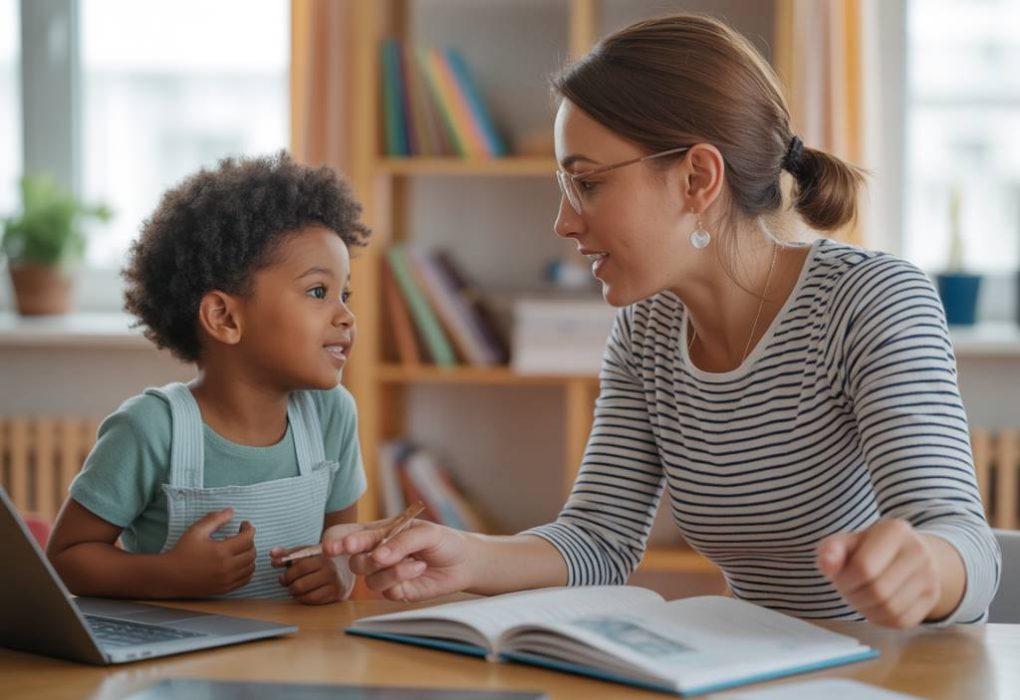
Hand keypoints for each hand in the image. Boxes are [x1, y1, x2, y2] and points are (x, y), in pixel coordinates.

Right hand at [167, 508, 255, 595]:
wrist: (170, 576)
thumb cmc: (182, 551)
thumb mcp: (197, 530)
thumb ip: (215, 519)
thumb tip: (231, 511)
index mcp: (221, 551)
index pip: (247, 539)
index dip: (249, 529)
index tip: (244, 524)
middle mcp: (227, 567)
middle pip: (251, 552)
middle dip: (250, 541)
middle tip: (242, 535)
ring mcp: (227, 580)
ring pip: (251, 566)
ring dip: (250, 555)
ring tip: (241, 548)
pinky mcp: (225, 589)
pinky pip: (246, 579)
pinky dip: (247, 569)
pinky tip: (240, 562)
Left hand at [269, 544, 352, 604]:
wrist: (344, 569)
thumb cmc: (320, 561)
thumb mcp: (306, 553)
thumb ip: (288, 553)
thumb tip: (272, 554)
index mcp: (323, 556)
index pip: (300, 566)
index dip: (287, 572)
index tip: (282, 574)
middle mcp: (330, 570)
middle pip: (300, 583)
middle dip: (288, 584)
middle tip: (286, 582)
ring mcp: (333, 584)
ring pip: (304, 594)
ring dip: (294, 592)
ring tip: (294, 587)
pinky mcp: (335, 595)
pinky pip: (311, 600)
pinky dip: (303, 598)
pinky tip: (303, 593)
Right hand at [322, 519, 472, 601]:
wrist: (463, 562)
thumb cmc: (442, 540)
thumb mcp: (424, 532)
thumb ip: (400, 541)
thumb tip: (378, 556)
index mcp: (377, 533)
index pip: (348, 535)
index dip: (336, 541)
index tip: (332, 547)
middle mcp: (375, 553)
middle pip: (354, 560)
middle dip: (362, 557)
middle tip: (376, 556)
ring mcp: (384, 574)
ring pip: (369, 576)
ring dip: (390, 568)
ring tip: (415, 559)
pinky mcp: (394, 591)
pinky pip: (386, 588)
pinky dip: (401, 576)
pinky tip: (419, 568)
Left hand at [817, 519, 943, 627]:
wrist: (905, 554)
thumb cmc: (868, 549)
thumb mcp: (846, 542)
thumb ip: (831, 551)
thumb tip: (826, 565)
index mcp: (894, 530)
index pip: (863, 568)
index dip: (843, 580)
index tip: (837, 578)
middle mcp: (918, 551)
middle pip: (877, 591)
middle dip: (853, 597)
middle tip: (847, 590)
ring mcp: (930, 576)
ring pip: (890, 609)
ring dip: (866, 610)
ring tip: (859, 597)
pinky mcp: (932, 598)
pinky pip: (902, 621)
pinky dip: (881, 619)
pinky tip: (874, 606)